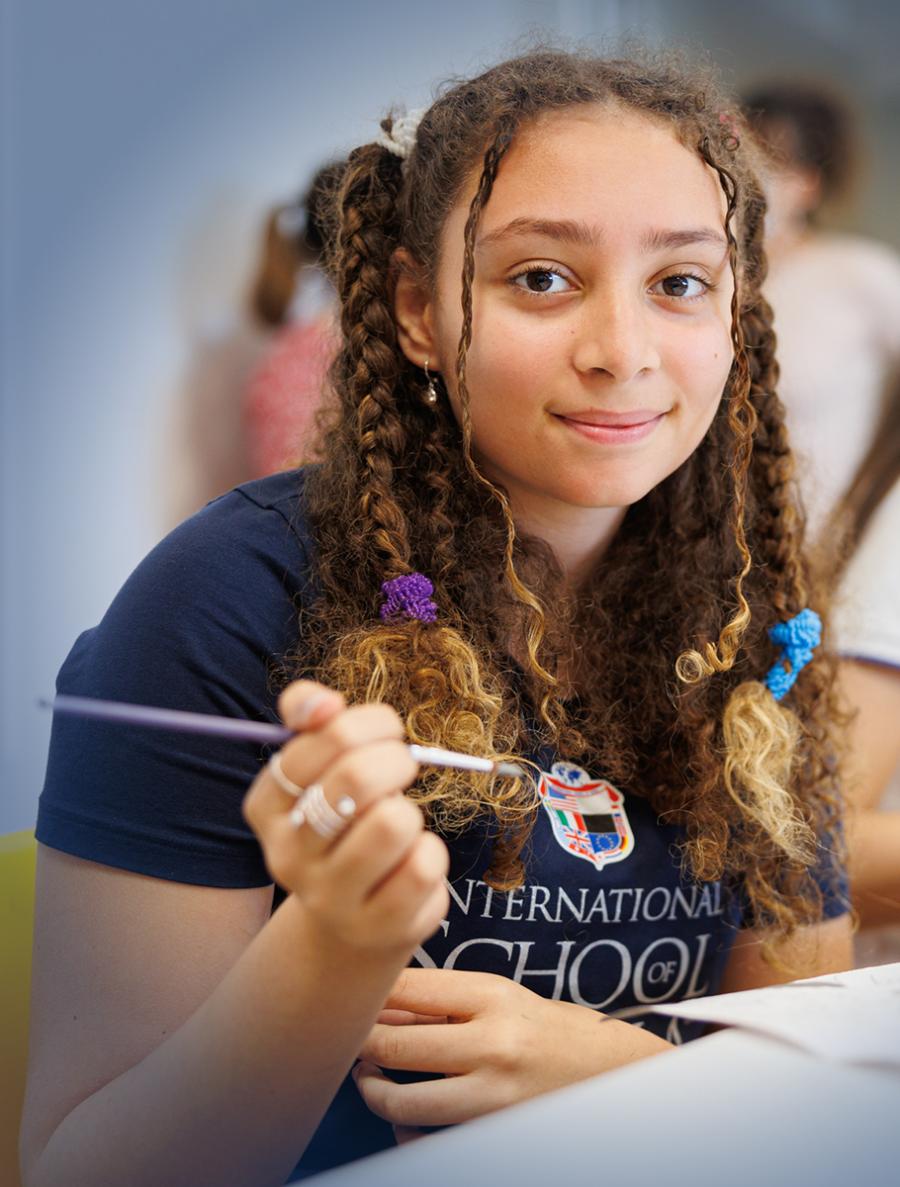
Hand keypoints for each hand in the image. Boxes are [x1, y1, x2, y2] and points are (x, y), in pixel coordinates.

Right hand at [243, 680, 449, 952]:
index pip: (316, 743)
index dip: (369, 723)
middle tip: (404, 768)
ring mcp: (330, 898)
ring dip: (411, 812)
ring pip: (394, 823)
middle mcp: (287, 856)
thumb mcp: (321, 764)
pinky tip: (410, 862)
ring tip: (400, 824)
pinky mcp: (377, 926)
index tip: (388, 732)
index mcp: (267, 807)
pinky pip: (424, 866)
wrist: (353, 916)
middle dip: (397, 759)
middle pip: (356, 778)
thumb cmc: (345, 820)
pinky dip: (431, 852)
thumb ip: (309, 713)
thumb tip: (324, 704)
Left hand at [353, 968, 671, 1126]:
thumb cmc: (547, 1028)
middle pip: (395, 1044)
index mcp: (493, 996)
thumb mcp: (500, 998)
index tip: (356, 999)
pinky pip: (428, 1138)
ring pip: (403, 1101)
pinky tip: (403, 1115)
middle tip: (354, 1042)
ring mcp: (494, 1094)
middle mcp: (493, 1043)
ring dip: (373, 1091)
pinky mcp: (494, 1130)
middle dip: (362, 1044)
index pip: (408, 988)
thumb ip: (443, 1003)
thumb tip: (380, 1007)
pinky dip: (404, 1129)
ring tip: (369, 1078)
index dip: (370, 995)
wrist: (608, 1072)